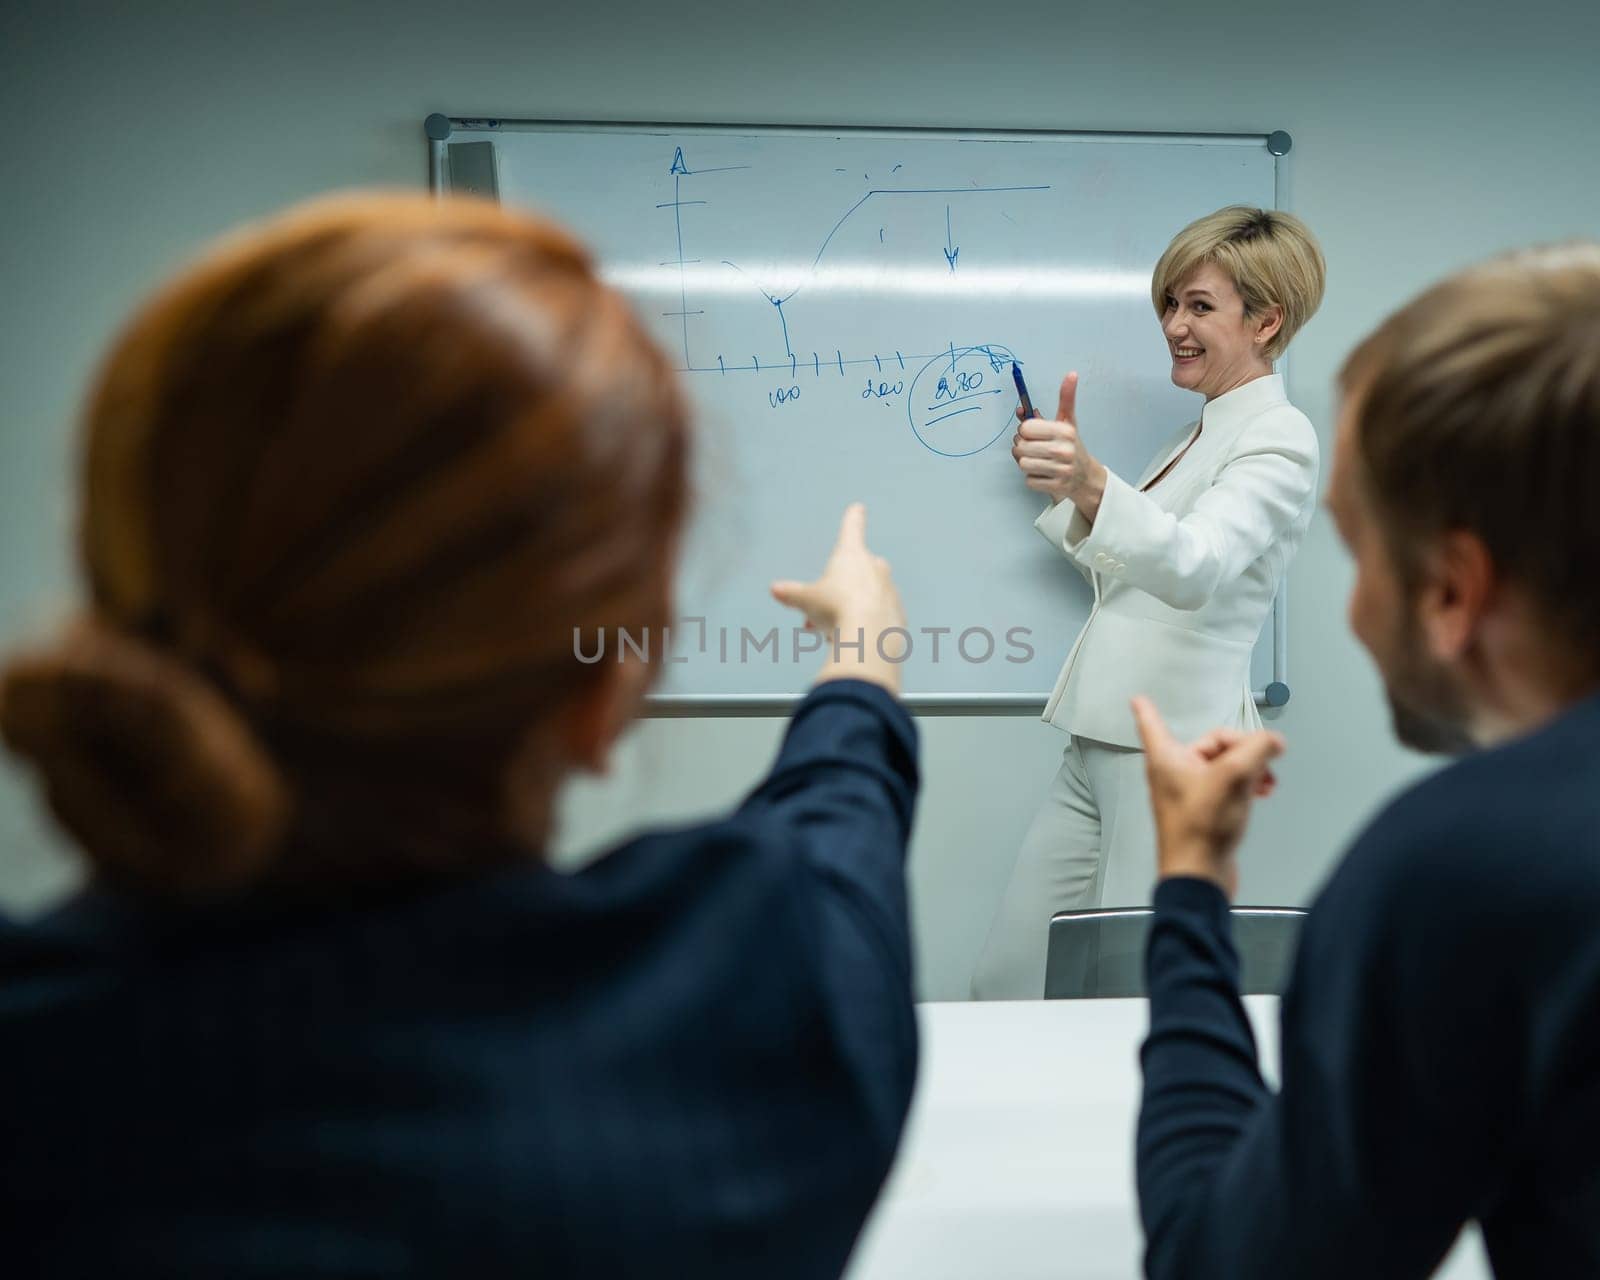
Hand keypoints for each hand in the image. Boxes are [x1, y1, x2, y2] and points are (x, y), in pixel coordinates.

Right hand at [771, 504, 906, 693]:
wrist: (869, 637)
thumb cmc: (836, 610)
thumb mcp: (806, 601)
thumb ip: (791, 594)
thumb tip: (775, 589)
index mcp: (851, 554)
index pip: (851, 528)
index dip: (853, 518)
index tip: (858, 508)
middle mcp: (874, 567)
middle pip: (855, 570)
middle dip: (837, 590)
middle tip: (819, 613)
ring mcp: (889, 590)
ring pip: (865, 598)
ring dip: (848, 612)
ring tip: (829, 634)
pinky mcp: (898, 614)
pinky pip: (879, 617)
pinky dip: (865, 626)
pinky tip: (852, 641)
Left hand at [1012, 372, 1107, 513]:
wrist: (1086, 477)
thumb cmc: (1072, 446)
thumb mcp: (1069, 421)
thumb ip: (1065, 399)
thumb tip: (1071, 375)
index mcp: (1065, 431)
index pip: (1026, 428)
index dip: (1024, 431)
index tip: (1032, 433)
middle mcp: (1063, 450)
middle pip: (1021, 447)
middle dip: (1022, 447)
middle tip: (1032, 448)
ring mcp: (1061, 470)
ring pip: (1023, 464)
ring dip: (1026, 463)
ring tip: (1037, 460)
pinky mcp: (1056, 486)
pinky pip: (1029, 481)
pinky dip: (1032, 478)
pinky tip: (1043, 473)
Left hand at [1130, 696, 1285, 900]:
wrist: (1200, 873)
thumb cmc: (1200, 830)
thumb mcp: (1234, 777)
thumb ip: (1256, 749)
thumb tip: (1272, 740)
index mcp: (1167, 757)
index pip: (1152, 723)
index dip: (1147, 709)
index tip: (1138, 698)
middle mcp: (1174, 772)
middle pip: (1214, 743)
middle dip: (1244, 749)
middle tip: (1262, 762)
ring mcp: (1189, 793)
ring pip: (1225, 765)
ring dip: (1250, 768)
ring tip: (1266, 782)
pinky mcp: (1204, 811)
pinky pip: (1228, 786)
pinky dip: (1246, 785)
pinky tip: (1260, 793)